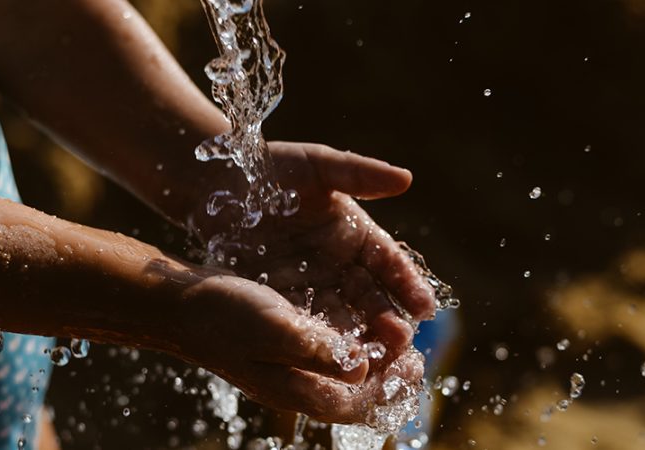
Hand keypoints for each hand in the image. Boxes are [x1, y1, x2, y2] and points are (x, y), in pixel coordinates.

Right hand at [172, 274, 423, 423]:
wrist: (181, 305)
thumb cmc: (223, 313)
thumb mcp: (274, 326)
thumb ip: (317, 348)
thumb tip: (362, 365)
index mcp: (295, 388)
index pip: (355, 404)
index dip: (390, 387)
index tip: (414, 360)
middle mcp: (295, 385)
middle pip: (353, 397)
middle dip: (387, 377)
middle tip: (412, 351)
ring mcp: (287, 370)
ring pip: (341, 377)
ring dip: (372, 360)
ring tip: (394, 335)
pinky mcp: (281, 350)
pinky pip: (325, 359)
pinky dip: (349, 347)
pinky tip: (357, 325)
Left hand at [215, 142, 435, 369]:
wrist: (218, 184)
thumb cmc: (273, 167)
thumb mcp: (317, 165)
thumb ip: (359, 173)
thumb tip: (405, 179)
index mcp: (358, 235)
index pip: (390, 263)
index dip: (408, 284)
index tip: (425, 305)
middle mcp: (341, 266)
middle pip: (372, 299)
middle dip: (389, 321)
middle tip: (402, 342)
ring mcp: (313, 287)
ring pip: (342, 319)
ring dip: (358, 340)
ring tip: (372, 360)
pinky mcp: (282, 301)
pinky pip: (303, 325)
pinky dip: (317, 342)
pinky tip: (327, 360)